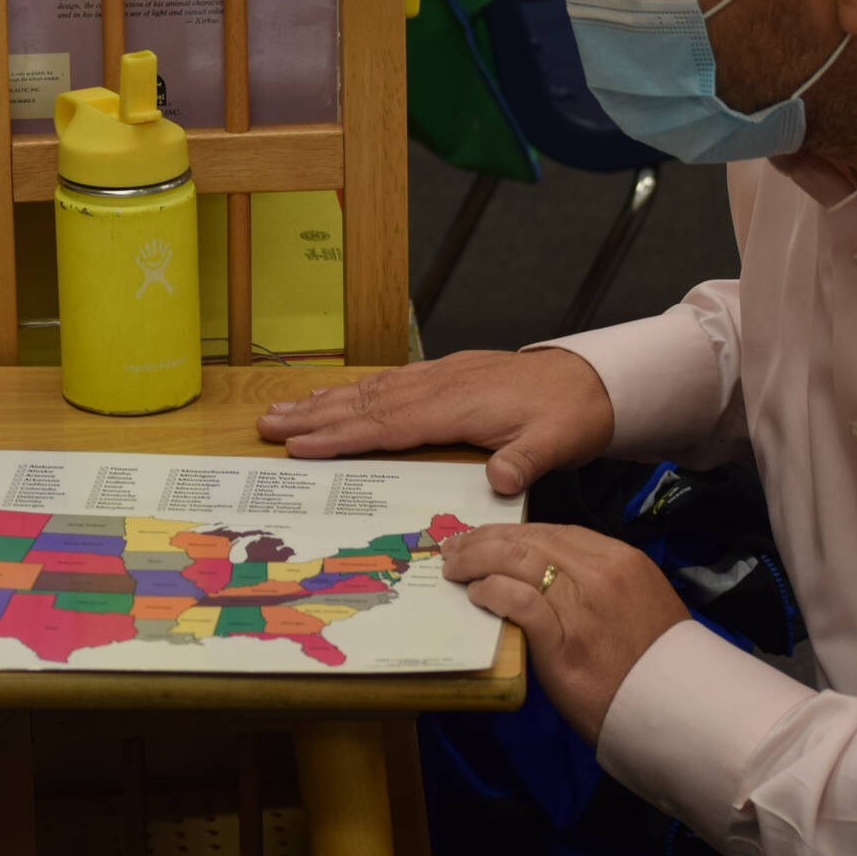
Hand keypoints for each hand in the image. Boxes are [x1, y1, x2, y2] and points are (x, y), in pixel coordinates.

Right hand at [256, 349, 615, 494]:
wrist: (590, 380)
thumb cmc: (570, 416)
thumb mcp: (557, 444)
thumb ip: (524, 462)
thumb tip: (498, 481)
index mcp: (458, 405)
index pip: (388, 424)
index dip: (342, 436)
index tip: (301, 446)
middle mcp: (439, 385)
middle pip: (365, 403)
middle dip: (313, 417)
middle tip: (266, 425)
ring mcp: (438, 376)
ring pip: (369, 389)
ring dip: (323, 401)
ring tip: (282, 410)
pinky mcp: (442, 373)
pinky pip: (386, 382)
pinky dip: (352, 389)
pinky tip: (332, 395)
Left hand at [442, 522, 688, 744]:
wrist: (677, 709)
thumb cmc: (653, 660)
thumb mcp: (637, 600)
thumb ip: (597, 581)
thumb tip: (546, 573)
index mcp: (620, 559)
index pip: (553, 531)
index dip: (512, 532)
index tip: (486, 538)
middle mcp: (601, 574)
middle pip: (528, 541)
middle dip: (485, 540)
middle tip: (456, 549)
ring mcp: (582, 607)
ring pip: (517, 562)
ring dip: (477, 560)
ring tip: (455, 567)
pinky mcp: (564, 643)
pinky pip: (519, 602)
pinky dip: (492, 592)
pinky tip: (477, 594)